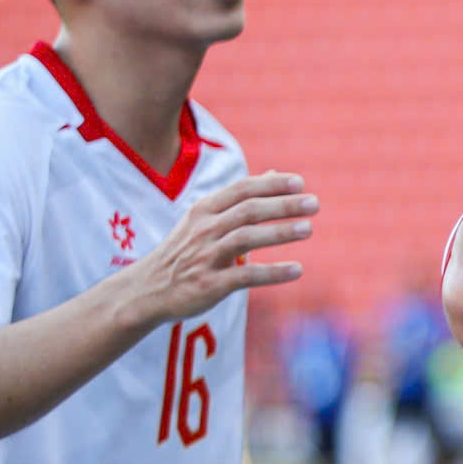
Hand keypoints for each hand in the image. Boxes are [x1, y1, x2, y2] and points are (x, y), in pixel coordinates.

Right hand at [128, 172, 316, 324]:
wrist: (147, 290)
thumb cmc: (185, 251)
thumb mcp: (205, 219)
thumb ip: (241, 198)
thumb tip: (274, 173)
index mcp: (204, 210)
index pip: (241, 190)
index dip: (271, 185)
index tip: (300, 183)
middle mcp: (204, 230)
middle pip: (247, 211)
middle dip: (282, 205)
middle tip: (314, 204)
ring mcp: (205, 257)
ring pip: (245, 238)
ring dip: (279, 233)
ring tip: (309, 229)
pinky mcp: (209, 284)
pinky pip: (244, 276)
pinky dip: (272, 272)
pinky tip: (297, 270)